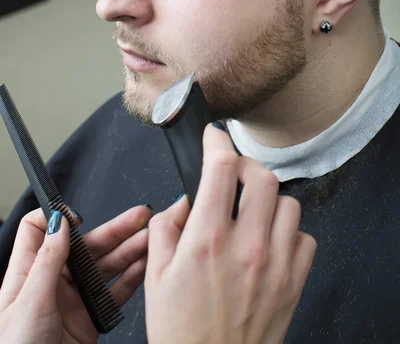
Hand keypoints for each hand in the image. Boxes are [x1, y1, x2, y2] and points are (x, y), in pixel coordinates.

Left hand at [0, 204, 151, 343]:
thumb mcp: (27, 301)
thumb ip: (47, 260)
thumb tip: (59, 222)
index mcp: (28, 272)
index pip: (41, 229)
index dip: (60, 217)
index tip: (80, 217)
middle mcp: (53, 282)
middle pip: (86, 245)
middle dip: (114, 229)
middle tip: (139, 218)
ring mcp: (73, 299)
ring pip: (106, 266)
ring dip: (129, 250)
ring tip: (151, 238)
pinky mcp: (89, 319)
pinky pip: (115, 292)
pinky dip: (132, 277)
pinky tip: (145, 265)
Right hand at [145, 123, 316, 343]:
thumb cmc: (181, 331)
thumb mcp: (156, 275)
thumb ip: (166, 227)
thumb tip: (185, 201)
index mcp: (207, 241)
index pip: (221, 169)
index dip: (217, 142)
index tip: (214, 137)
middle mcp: (246, 248)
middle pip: (263, 177)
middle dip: (246, 166)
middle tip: (234, 175)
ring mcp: (275, 264)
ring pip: (288, 203)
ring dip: (269, 200)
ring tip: (252, 214)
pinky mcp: (294, 282)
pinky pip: (304, 237)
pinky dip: (288, 232)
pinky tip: (270, 242)